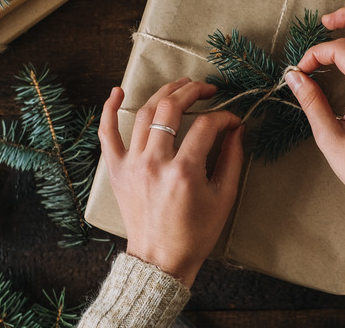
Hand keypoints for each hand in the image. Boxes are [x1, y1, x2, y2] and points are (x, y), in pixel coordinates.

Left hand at [98, 79, 244, 286]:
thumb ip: (232, 159)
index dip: (224, 117)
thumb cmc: (195, 233)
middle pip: (171, 109)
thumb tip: (237, 129)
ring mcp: (132, 165)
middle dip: (193, 91)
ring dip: (164, 92)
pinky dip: (109, 110)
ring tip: (181, 85)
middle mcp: (155, 163)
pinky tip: (116, 91)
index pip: (206, 126)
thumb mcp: (224, 197)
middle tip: (208, 89)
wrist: (161, 259)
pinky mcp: (117, 170)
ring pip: (145, 113)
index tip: (233, 120)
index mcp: (184, 172)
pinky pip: (107, 134)